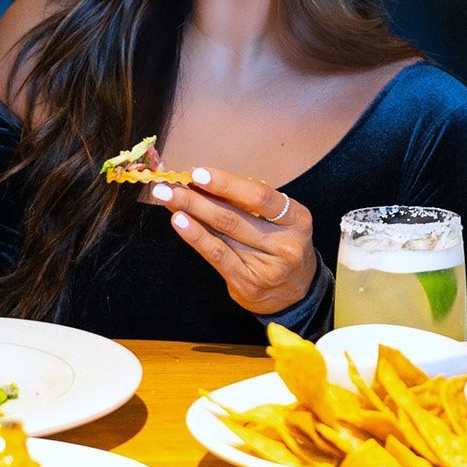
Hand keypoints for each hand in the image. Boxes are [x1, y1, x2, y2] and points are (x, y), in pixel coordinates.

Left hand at [150, 165, 317, 314]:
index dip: (227, 184)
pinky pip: (218, 255)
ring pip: (223, 234)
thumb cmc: (280, 246)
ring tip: (167, 197)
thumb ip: (246, 203)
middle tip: (171, 184)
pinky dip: (196, 236)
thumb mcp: (278, 221)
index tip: (199, 173)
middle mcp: (286, 243)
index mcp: (298, 219)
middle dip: (198, 197)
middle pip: (235, 216)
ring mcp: (268, 267)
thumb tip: (202, 181)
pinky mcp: (249, 284)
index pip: (260, 197)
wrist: (294, 292)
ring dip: (191, 211)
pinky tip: (179, 221)